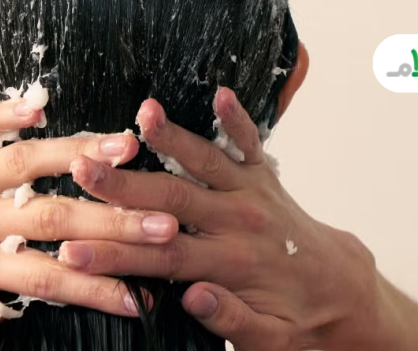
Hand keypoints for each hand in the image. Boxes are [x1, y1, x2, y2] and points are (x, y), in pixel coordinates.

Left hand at [0, 98, 179, 350]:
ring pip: (24, 162)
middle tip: (162, 221)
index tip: (139, 296)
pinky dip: (4, 111)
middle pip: (50, 217)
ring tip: (127, 144)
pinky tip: (41, 104)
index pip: (45, 279)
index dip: (95, 287)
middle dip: (111, 220)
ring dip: (78, 152)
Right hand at [62, 88, 381, 350]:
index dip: (112, 255)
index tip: (70, 251)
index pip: (160, 259)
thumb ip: (231, 319)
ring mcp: (252, 196)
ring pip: (205, 162)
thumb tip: (192, 296)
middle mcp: (239, 224)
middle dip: (122, 186)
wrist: (347, 298)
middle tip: (81, 169)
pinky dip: (238, 118)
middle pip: (170, 200)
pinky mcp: (264, 178)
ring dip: (172, 137)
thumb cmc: (299, 322)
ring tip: (143, 112)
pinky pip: (251, 144)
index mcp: (231, 266)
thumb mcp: (268, 341)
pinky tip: (220, 92)